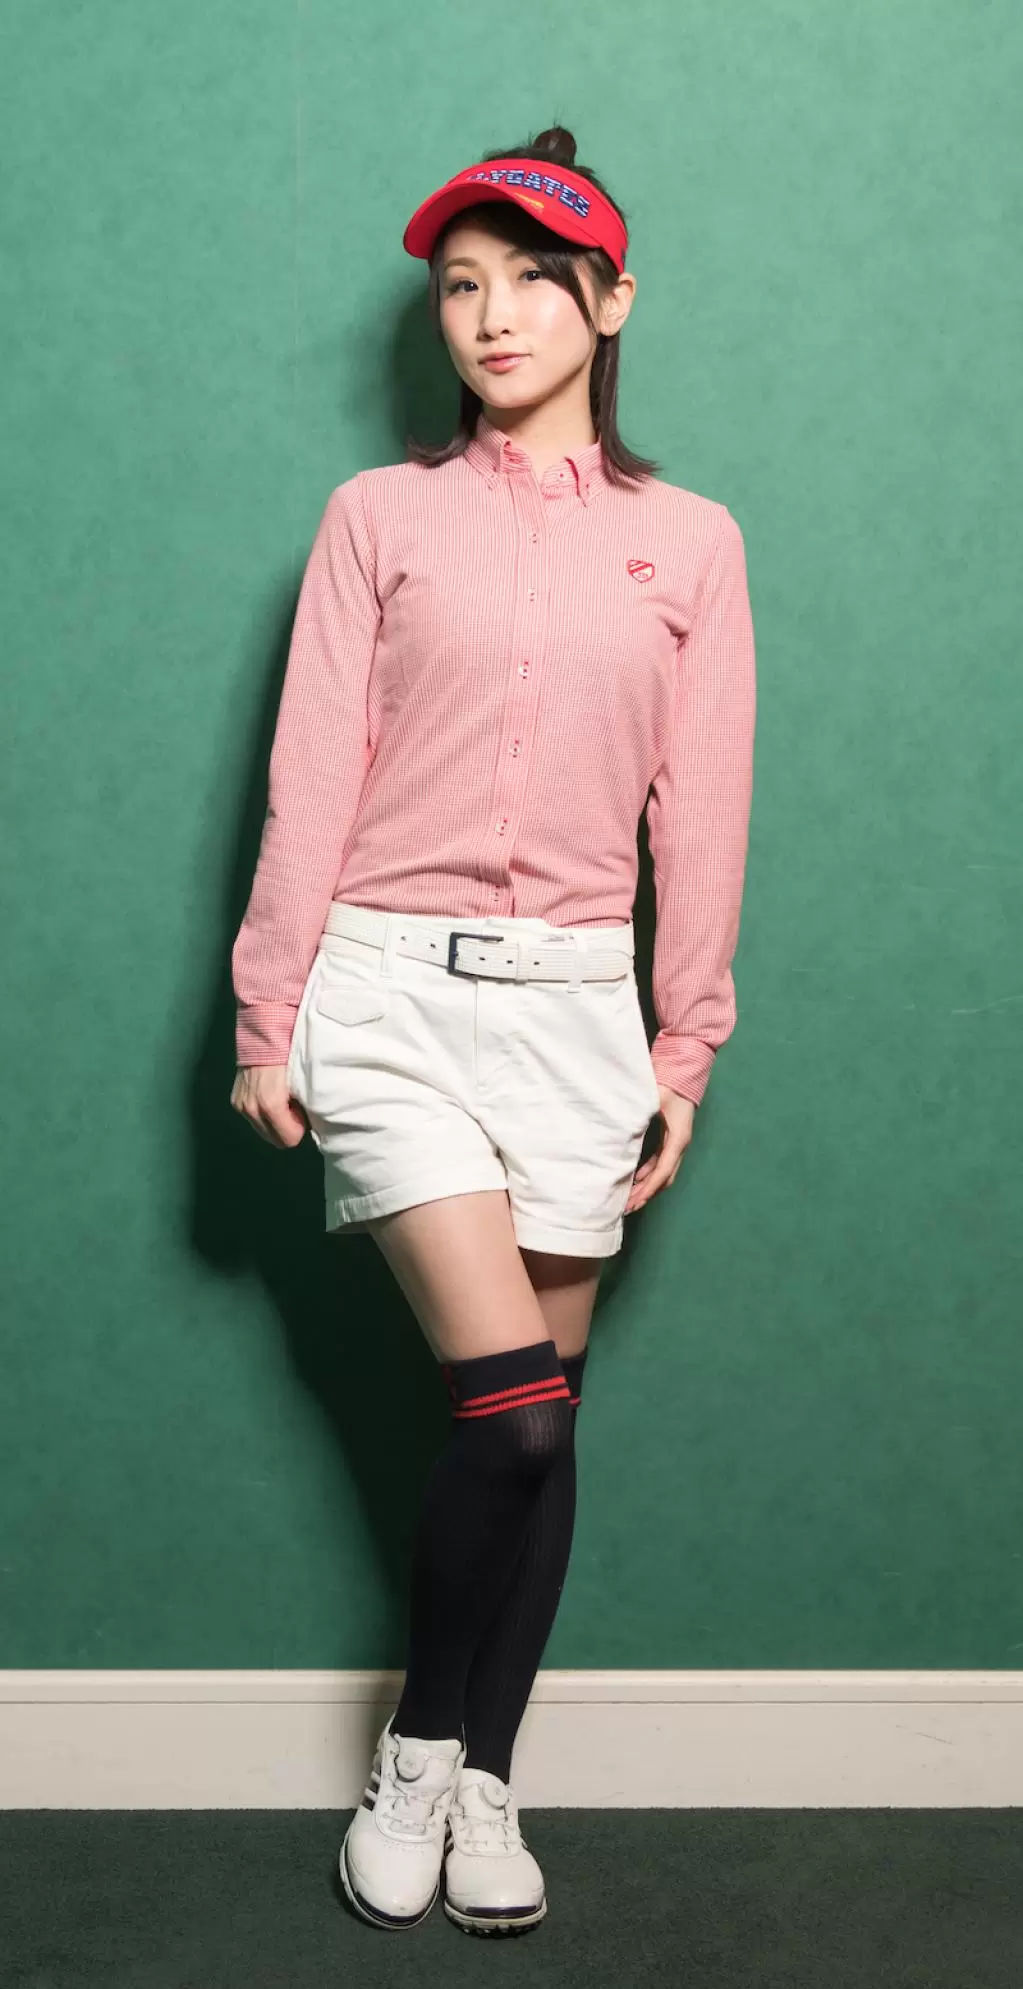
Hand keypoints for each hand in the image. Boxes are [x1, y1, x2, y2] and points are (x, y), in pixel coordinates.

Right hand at [230, 1064, 308, 1148]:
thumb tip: (307, 1122)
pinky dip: (264, 1115)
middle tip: (293, 1108)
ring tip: (282, 1101)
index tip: (302, 1113)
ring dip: (275, 1122)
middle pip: (274, 1140)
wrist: (263, 1038)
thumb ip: (304, 1108)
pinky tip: (269, 1097)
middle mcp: (252, 1110)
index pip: (289, 1140)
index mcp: (270, 1106)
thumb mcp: (302, 1084)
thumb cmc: (288, 1058)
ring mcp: (241, 1106)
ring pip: (263, 1131)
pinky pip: (254, 1120)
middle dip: (287, 1129)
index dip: (299, 1129)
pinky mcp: (235, 1102)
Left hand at [625, 1087, 695, 1212]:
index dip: (648, 1189)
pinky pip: (660, 1162)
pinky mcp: (671, 1139)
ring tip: (629, 1199)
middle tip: (627, 1208)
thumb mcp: (654, 1102)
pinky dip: (648, 1174)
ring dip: (647, 1186)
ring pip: (663, 1173)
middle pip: (664, 1179)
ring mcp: (676, 1143)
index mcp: (678, 1140)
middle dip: (647, 1194)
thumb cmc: (670, 1085)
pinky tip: (634, 1179)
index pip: (662, 1172)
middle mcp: (680, 1145)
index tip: (634, 1202)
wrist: (684, 1071)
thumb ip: (640, 1120)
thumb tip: (623, 1139)